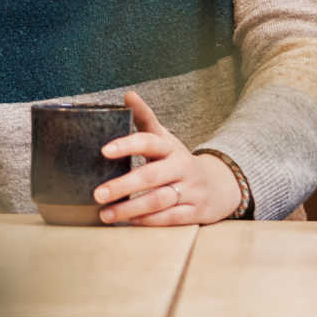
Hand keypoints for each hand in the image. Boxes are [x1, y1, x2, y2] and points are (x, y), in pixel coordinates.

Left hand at [91, 91, 242, 225]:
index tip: (104, 151)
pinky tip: (127, 222)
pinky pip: (168, 218)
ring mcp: (191, 190)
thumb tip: (128, 95)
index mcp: (170, 147)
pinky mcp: (195, 211)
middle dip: (123, 186)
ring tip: (106, 213)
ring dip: (130, 209)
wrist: (219, 186)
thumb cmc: (179, 161)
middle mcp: (182, 167)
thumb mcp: (165, 140)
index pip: (148, 141)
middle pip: (150, 176)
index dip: (127, 145)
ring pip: (158, 200)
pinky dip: (147, 221)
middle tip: (98, 193)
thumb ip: (145, 119)